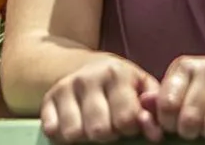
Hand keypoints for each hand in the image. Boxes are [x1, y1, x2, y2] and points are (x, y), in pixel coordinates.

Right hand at [37, 58, 161, 143]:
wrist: (87, 66)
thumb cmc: (122, 85)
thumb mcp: (143, 90)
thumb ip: (153, 112)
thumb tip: (155, 133)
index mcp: (117, 73)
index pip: (126, 119)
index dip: (130, 128)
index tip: (129, 122)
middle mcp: (88, 77)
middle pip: (99, 130)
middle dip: (108, 135)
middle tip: (110, 125)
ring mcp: (65, 86)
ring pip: (74, 133)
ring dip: (85, 137)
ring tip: (93, 126)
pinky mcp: (48, 98)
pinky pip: (52, 131)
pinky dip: (63, 135)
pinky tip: (75, 124)